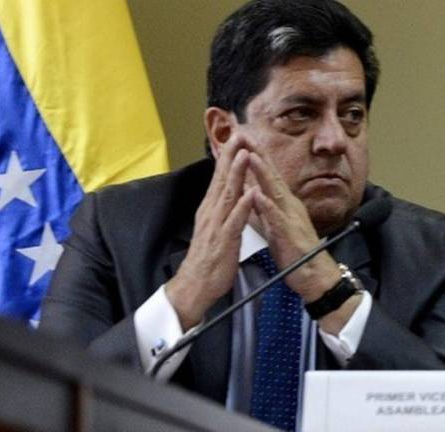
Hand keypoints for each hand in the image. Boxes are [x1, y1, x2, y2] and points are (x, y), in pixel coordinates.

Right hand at [165, 137, 254, 329]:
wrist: (194, 285)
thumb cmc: (207, 257)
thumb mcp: (213, 227)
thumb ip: (219, 208)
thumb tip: (225, 191)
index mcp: (211, 209)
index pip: (220, 177)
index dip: (228, 156)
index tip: (236, 136)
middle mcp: (212, 212)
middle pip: (222, 179)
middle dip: (231, 155)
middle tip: (239, 133)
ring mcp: (217, 225)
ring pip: (228, 195)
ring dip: (237, 173)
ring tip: (245, 154)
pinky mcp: (224, 240)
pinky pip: (235, 221)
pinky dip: (242, 206)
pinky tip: (250, 193)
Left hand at [248, 151, 361, 333]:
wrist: (315, 276)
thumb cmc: (294, 250)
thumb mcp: (274, 225)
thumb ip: (264, 208)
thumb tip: (251, 194)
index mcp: (283, 202)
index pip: (267, 174)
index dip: (255, 154)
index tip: (241, 138)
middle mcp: (288, 205)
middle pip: (271, 174)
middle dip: (257, 153)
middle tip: (244, 134)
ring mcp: (290, 218)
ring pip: (275, 191)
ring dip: (263, 173)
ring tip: (250, 156)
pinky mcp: (290, 234)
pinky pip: (278, 218)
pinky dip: (267, 206)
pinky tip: (258, 195)